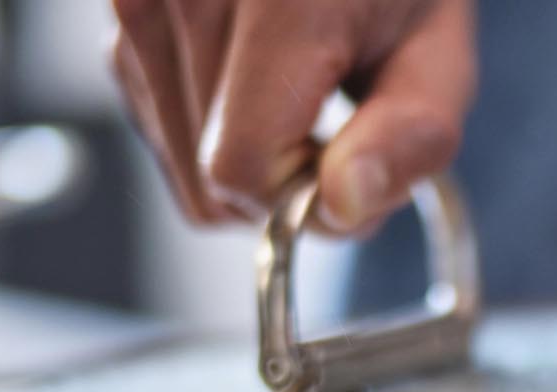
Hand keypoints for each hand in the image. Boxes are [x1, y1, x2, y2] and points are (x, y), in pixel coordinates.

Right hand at [111, 0, 474, 231]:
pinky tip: (254, 72)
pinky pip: (164, 136)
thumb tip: (344, 205)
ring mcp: (134, 0)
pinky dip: (215, 126)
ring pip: (185, 168)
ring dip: (249, 153)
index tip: (349, 151)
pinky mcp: (120, 20)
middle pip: (211, 177)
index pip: (241, 169)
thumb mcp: (436, 52)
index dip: (306, 192)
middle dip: (282, 175)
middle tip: (331, 112)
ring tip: (294, 81)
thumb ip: (409, 137)